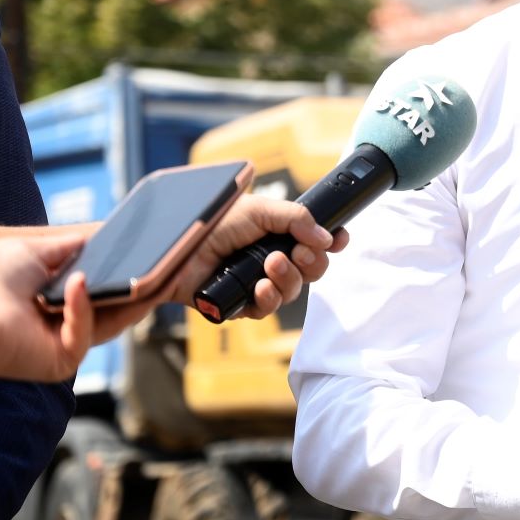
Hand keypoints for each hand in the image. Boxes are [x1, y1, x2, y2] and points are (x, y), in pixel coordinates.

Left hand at [0, 230, 150, 380]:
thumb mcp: (33, 251)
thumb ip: (69, 246)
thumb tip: (100, 234)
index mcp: (57, 304)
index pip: (104, 291)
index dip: (127, 275)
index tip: (153, 256)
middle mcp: (63, 328)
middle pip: (116, 309)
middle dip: (141, 287)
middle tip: (170, 265)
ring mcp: (64, 347)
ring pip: (111, 323)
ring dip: (129, 297)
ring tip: (150, 272)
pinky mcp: (61, 361)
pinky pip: (85, 332)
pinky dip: (83, 307)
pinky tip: (77, 284)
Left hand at [170, 193, 349, 318]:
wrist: (180, 250)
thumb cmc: (213, 224)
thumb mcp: (259, 210)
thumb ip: (297, 219)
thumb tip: (327, 238)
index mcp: (277, 234)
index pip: (315, 241)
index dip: (331, 242)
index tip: (339, 240)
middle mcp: (271, 259)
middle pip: (311, 270)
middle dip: (311, 261)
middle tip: (300, 252)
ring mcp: (257, 283)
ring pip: (292, 291)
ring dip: (288, 278)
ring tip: (271, 265)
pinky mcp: (241, 304)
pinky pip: (267, 309)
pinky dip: (268, 298)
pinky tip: (259, 287)